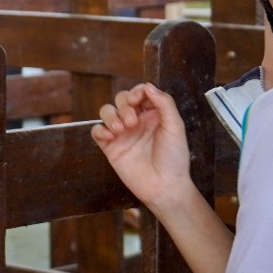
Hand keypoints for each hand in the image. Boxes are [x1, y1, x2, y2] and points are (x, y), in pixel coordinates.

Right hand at [91, 83, 193, 210]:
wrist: (164, 186)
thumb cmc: (174, 158)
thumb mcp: (175, 127)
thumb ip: (164, 103)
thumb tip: (148, 86)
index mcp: (153, 114)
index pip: (140, 93)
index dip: (136, 92)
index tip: (138, 100)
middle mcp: (137, 121)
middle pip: (121, 99)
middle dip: (124, 106)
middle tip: (132, 122)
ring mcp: (122, 134)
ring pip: (106, 111)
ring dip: (111, 115)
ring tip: (121, 129)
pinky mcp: (110, 147)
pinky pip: (97, 131)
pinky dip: (100, 129)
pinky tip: (110, 136)